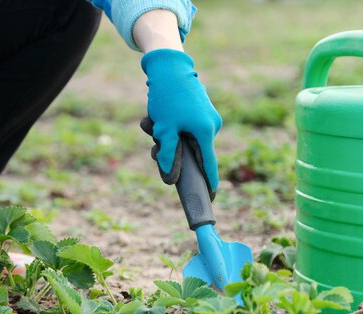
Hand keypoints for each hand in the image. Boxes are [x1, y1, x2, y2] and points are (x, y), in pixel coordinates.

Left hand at [141, 49, 221, 194]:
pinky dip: (168, 126)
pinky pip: (183, 127)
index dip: (208, 182)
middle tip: (153, 148)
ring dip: (165, 137)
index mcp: (206, 131)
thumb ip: (167, 155)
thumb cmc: (167, 97)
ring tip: (151, 123)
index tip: (210, 198)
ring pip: (184, 139)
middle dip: (170, 152)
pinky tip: (155, 116)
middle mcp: (211, 125)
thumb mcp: (164, 129)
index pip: (209, 164)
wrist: (169, 66)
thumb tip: (169, 177)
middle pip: (191, 152)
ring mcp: (206, 117)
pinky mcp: (199, 110)